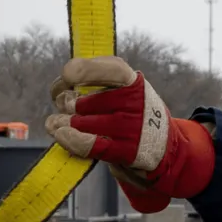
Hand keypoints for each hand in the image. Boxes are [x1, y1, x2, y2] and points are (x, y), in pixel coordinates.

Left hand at [44, 56, 215, 212]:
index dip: (86, 70)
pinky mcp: (126, 151)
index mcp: (133, 81)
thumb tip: (60, 94)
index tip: (68, 74)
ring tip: (57, 123)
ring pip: (80, 123)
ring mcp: (131, 128)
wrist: (163, 148)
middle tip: (65, 106)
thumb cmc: (131, 114)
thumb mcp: (121, 89)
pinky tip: (60, 135)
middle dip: (65, 104)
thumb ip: (91, 83)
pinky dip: (70, 139)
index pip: (111, 70)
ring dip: (61, 123)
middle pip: (82, 102)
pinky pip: (88, 144)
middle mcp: (135, 103)